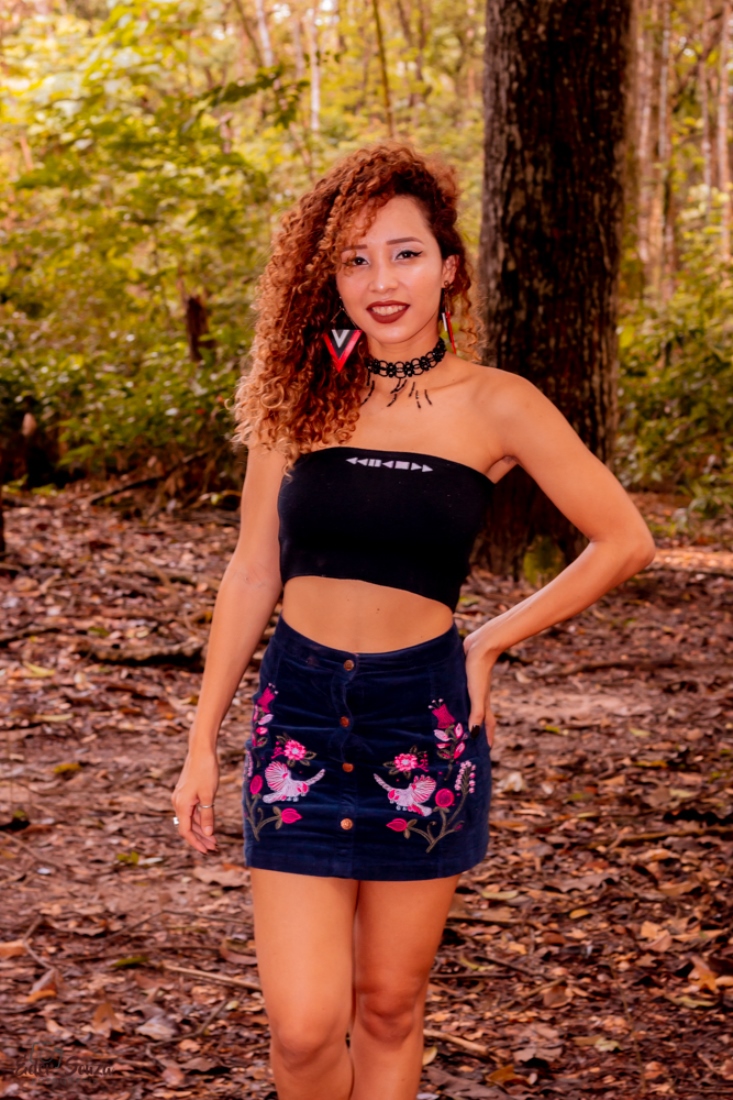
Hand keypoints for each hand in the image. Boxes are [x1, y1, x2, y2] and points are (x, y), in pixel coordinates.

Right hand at [171, 747, 219, 854]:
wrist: (201, 750)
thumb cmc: (206, 771)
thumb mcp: (209, 795)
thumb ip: (208, 815)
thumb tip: (208, 833)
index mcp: (182, 805)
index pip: (186, 831)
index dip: (196, 843)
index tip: (206, 851)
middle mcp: (178, 802)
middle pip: (187, 826)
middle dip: (200, 838)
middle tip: (214, 847)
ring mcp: (181, 797)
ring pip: (190, 819)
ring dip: (201, 829)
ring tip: (214, 839)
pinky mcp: (185, 792)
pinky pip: (191, 810)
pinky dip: (200, 818)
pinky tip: (209, 823)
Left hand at [463, 629, 500, 747]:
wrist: (479, 645)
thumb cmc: (478, 671)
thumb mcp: (476, 694)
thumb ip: (476, 713)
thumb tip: (475, 734)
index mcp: (483, 703)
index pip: (487, 724)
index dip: (487, 737)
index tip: (488, 750)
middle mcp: (478, 696)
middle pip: (478, 716)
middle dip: (475, 729)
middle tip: (468, 741)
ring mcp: (471, 686)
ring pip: (468, 705)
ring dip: (464, 715)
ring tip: (454, 724)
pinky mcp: (463, 677)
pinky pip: (459, 693)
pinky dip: (456, 700)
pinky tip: (447, 700)